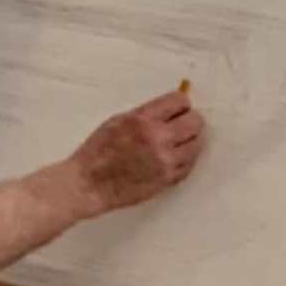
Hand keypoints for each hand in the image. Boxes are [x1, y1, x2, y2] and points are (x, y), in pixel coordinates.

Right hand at [63, 88, 206, 221]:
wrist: (89, 184)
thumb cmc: (98, 152)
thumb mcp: (118, 121)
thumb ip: (146, 114)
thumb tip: (171, 109)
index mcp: (142, 120)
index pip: (179, 101)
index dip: (181, 104)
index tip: (179, 109)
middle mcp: (157, 138)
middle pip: (195, 122)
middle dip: (190, 120)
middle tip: (183, 125)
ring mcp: (165, 161)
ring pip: (197, 144)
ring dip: (189, 141)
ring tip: (177, 143)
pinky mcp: (168, 179)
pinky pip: (190, 165)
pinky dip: (184, 160)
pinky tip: (172, 158)